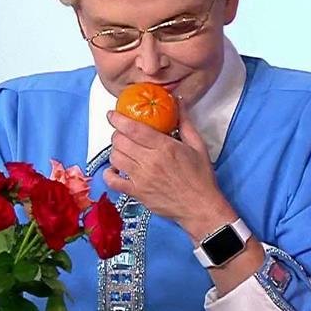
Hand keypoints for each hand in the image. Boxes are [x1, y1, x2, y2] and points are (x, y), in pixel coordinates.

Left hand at [103, 105, 234, 239]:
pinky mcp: (137, 193)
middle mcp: (150, 162)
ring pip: (115, 158)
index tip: (112, 114)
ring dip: (115, 151)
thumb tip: (178, 102)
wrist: (200, 207)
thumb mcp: (198, 146)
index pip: (133, 129)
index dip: (118, 119)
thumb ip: (185, 123)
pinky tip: (115, 169)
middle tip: (122, 133)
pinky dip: (109, 173)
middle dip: (117, 133)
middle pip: (120, 141)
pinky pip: (113, 181)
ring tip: (123, 150)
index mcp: (164, 147)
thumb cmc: (201, 178)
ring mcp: (141, 179)